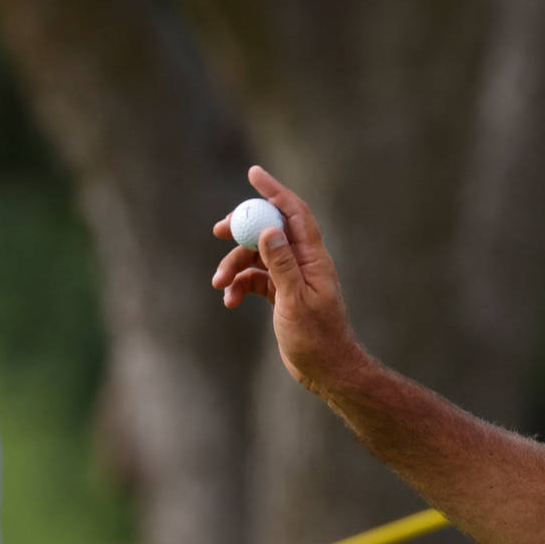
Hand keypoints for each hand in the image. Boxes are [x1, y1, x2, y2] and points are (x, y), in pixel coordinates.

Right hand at [210, 165, 368, 394]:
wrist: (326, 370)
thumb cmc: (317, 338)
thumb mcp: (295, 300)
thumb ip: (281, 264)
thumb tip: (268, 229)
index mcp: (313, 258)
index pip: (293, 213)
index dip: (274, 191)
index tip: (253, 173)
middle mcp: (302, 262)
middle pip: (269, 230)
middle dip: (243, 228)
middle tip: (218, 230)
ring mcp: (291, 278)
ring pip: (257, 258)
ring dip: (234, 267)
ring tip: (218, 284)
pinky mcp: (281, 295)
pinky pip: (254, 280)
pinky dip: (239, 286)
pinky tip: (229, 301)